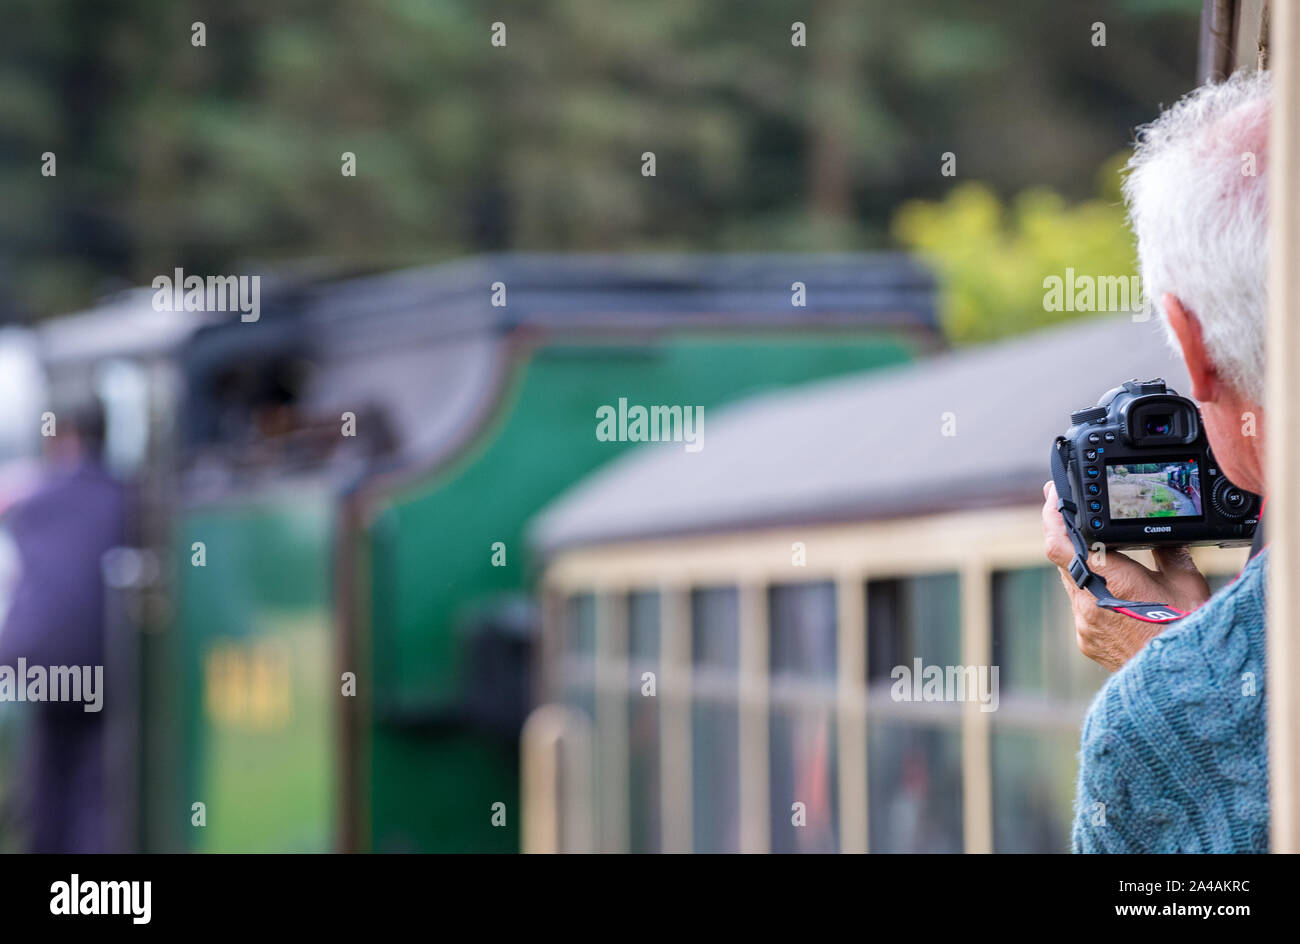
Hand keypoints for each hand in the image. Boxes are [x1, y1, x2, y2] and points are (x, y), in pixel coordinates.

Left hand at [1041, 481, 1211, 670]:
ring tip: (1097, 550)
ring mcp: (1084, 624)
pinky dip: (1090, 593)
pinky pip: (1080, 607)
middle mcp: (1088, 603)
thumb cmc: (1187, 631)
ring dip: (1079, 565)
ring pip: (1071, 583)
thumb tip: (1158, 534)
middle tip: (1068, 511)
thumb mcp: (1185, 581)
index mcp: (1111, 581)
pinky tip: (1111, 591)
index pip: (1061, 544)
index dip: (1052, 518)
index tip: (1052, 498)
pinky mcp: (1085, 640)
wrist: (1182, 682)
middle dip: (1066, 535)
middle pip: (1063, 560)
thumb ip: (1167, 551)